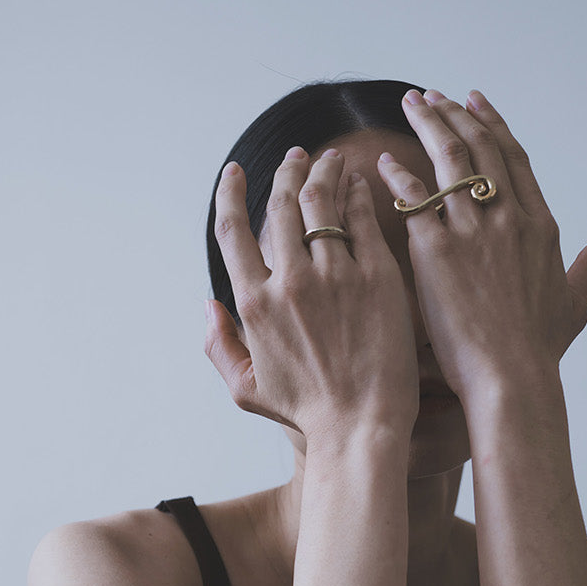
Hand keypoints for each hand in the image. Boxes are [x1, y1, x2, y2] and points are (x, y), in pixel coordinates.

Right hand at [205, 147, 419, 442]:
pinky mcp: (377, 277)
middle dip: (286, 172)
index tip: (235, 172)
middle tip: (297, 158)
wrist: (361, 426)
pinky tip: (359, 184)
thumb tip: (209, 305)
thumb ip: (219, 346)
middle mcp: (291, 282)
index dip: (230, 193)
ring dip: (322, 173)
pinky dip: (357, 194)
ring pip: (322, 203)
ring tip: (329, 161)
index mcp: (254, 304)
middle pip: (281, 205)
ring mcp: (336, 276)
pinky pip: (363, 220)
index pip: (232, 230)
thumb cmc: (306, 413)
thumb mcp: (247, 390)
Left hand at [375, 88, 586, 401]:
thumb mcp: (574, 301)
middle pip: (479, 149)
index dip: (492, 125)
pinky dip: (398, 176)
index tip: (474, 100)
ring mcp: (473, 232)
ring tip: (410, 106)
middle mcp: (508, 218)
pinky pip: (413, 200)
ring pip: (447, 161)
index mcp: (540, 225)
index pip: (513, 158)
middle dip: (453, 115)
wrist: (510, 376)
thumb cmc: (539, 347)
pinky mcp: (436, 252)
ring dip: (428, 127)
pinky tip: (382, 162)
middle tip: (432, 96)